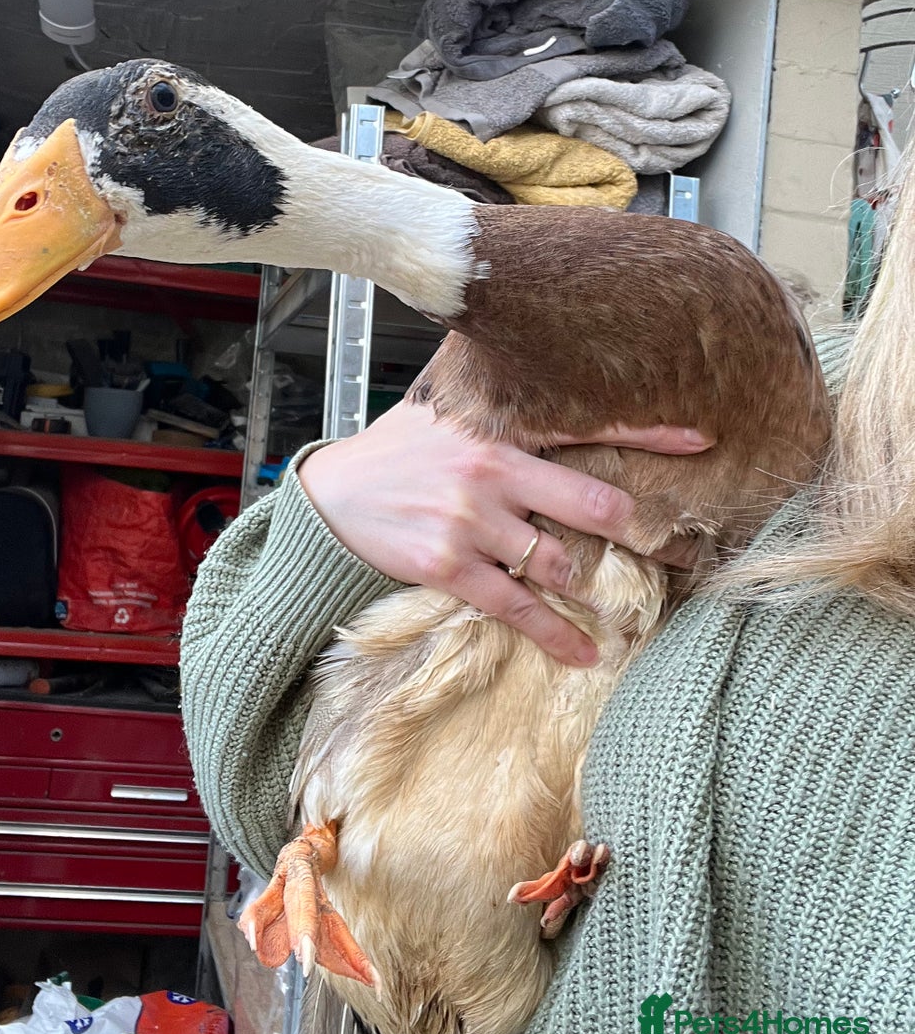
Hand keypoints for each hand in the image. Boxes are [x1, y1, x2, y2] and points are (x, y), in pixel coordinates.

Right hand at [297, 401, 711, 667]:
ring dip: (595, 589)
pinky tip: (583, 653)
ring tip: (632, 610)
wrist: (332, 495)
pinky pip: (516, 606)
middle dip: (642, 532)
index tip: (701, 442)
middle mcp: (493, 473)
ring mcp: (471, 521)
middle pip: (593, 504)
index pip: (588, 427)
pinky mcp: (449, 565)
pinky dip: (555, 634)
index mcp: (500, 430)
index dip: (648, 434)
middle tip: (682, 551)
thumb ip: (500, 408)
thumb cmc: (396, 452)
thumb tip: (548, 380)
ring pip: (559, 561)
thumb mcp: (447, 414)